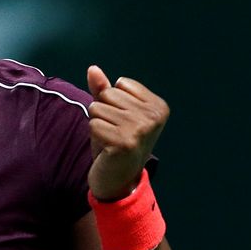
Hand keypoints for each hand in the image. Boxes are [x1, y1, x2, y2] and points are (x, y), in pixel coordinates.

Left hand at [86, 65, 168, 200]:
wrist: (118, 180)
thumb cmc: (116, 143)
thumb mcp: (112, 113)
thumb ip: (104, 90)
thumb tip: (92, 68)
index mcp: (158, 106)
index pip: (120, 84)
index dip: (113, 102)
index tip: (123, 123)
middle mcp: (154, 116)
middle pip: (108, 94)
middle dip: (104, 113)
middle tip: (115, 134)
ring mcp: (141, 129)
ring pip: (98, 108)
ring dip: (98, 124)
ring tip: (110, 141)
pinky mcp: (125, 142)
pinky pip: (94, 124)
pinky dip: (95, 136)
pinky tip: (107, 149)